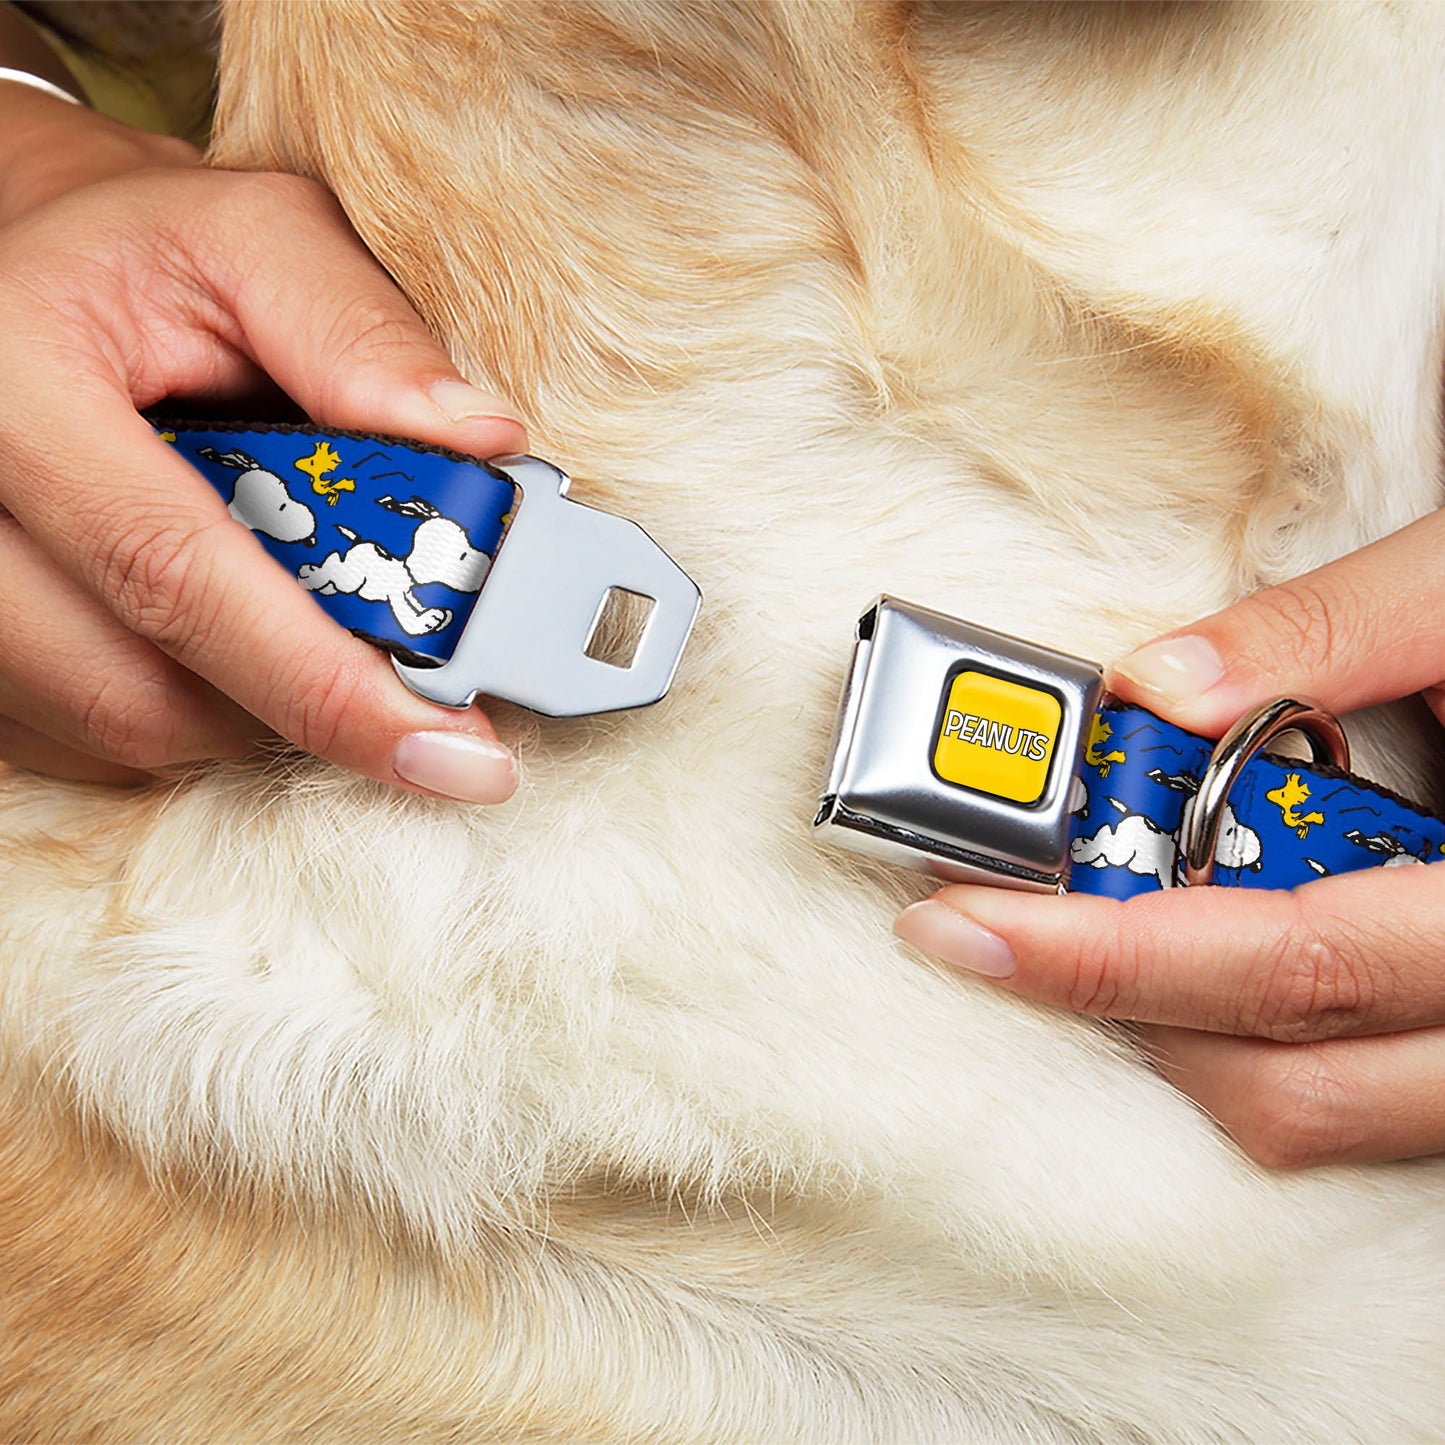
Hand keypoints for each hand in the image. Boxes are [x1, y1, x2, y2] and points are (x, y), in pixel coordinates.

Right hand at [0, 86, 526, 798]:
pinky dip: (196, 713)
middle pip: (139, 690)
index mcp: (13, 385)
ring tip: (321, 635)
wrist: (27, 271)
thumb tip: (484, 443)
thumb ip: (361, 332)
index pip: (173, 573)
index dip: (323, 684)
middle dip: (306, 711)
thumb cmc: (146, 254)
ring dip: (254, 714)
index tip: (454, 753)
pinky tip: (240, 644)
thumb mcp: (255, 240)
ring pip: (119, 729)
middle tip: (421, 702)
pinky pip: (88, 738)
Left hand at [894, 508, 1444, 1167]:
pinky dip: (1246, 1039)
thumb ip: (1329, 632)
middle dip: (1111, 1004)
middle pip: (1287, 1079)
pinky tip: (1185, 951)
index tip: (963, 922)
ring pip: (1318, 1113)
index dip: (1109, 955)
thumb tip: (1157, 686)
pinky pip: (1354, 1098)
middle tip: (983, 924)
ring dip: (1174, 1034)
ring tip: (1071, 932)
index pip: (1292, 962)